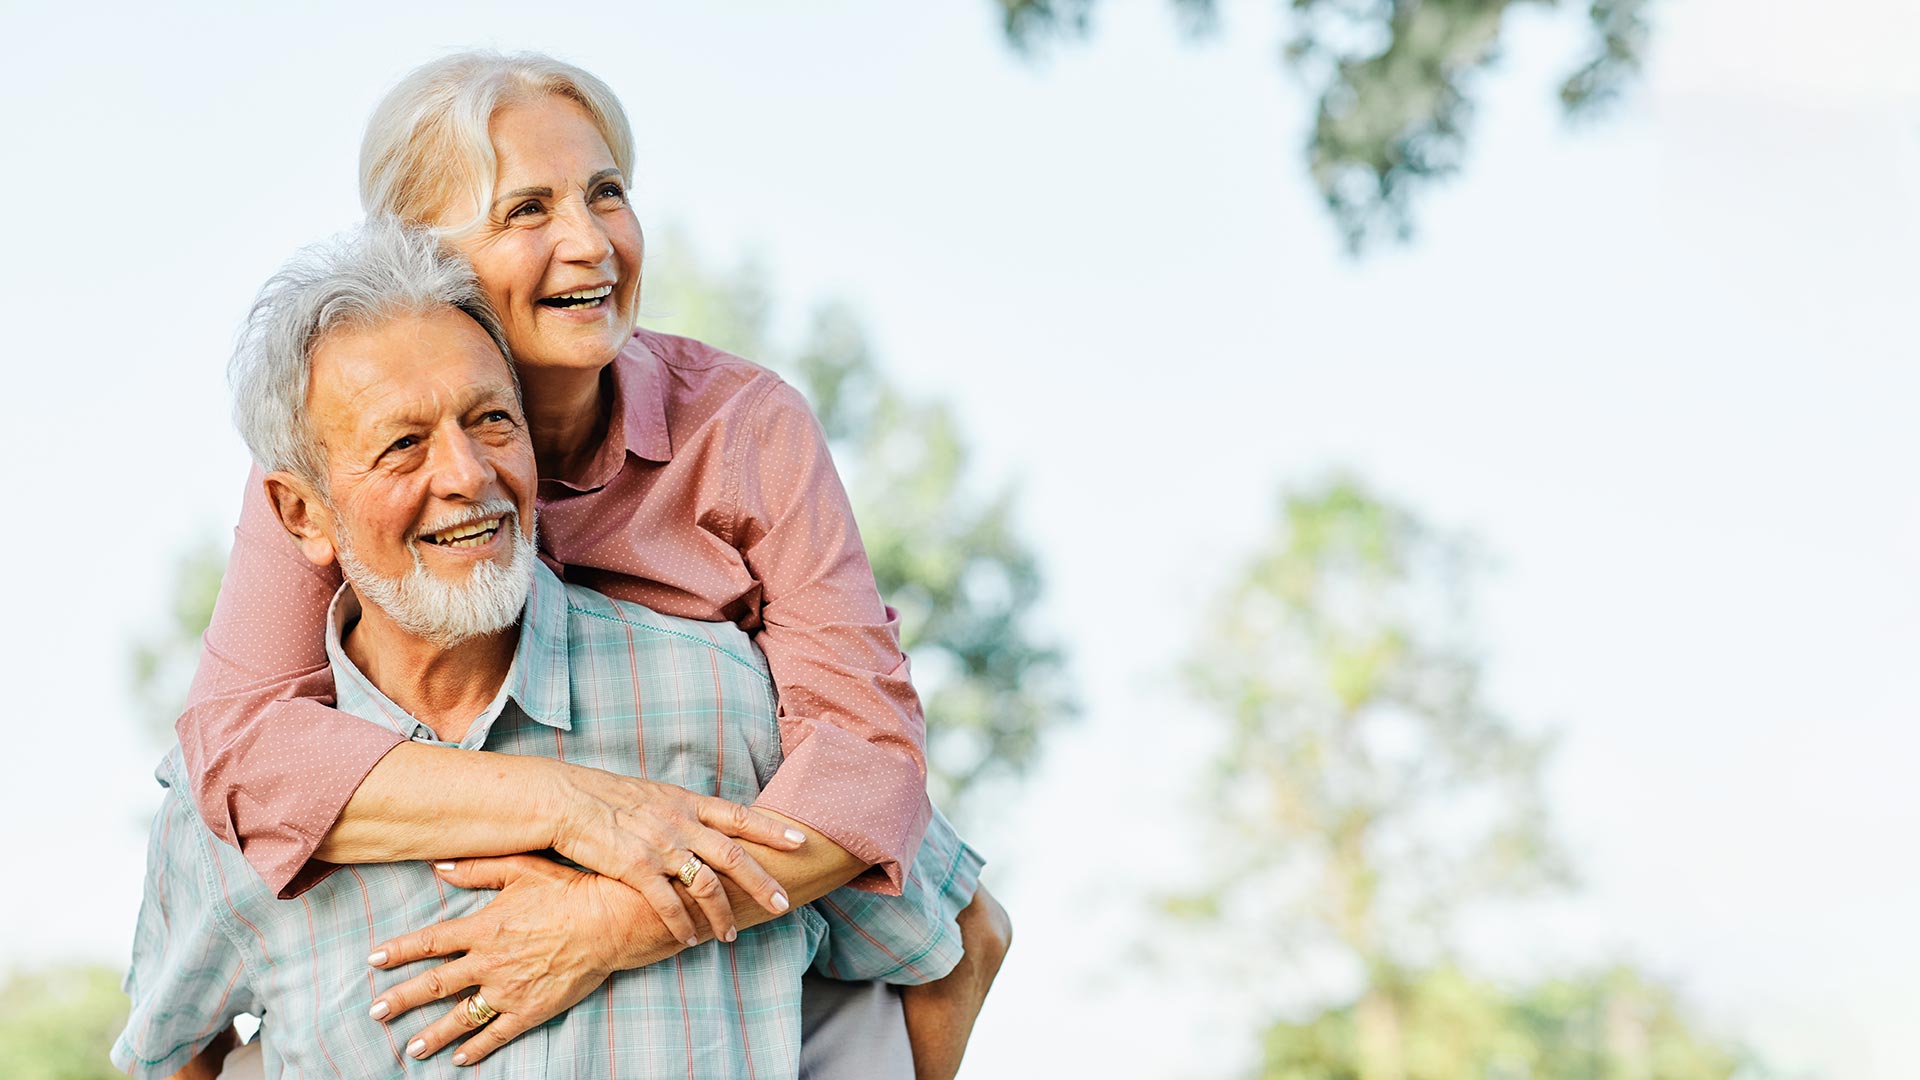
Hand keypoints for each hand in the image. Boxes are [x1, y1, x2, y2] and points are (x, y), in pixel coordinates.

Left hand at [367, 854, 679, 1066]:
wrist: (610, 921)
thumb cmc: (568, 890)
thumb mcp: (522, 868)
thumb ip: (478, 868)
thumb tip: (438, 866)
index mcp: (484, 927)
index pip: (431, 941)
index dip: (400, 950)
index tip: (374, 960)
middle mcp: (489, 962)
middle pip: (436, 984)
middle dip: (402, 999)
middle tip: (376, 1012)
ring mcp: (509, 990)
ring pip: (461, 1017)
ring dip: (432, 1034)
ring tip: (410, 1048)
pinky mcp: (531, 1010)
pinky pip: (497, 1034)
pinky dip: (476, 1049)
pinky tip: (458, 1059)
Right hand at [546, 765, 802, 945]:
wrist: (566, 800)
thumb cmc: (607, 797)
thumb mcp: (654, 794)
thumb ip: (682, 810)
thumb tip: (703, 823)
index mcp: (687, 802)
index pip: (740, 815)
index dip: (772, 829)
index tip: (801, 840)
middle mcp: (681, 823)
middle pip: (735, 855)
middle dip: (763, 883)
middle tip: (785, 903)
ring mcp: (660, 846)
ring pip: (707, 885)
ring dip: (723, 914)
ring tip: (731, 935)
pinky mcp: (636, 868)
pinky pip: (669, 904)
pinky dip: (683, 925)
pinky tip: (690, 939)